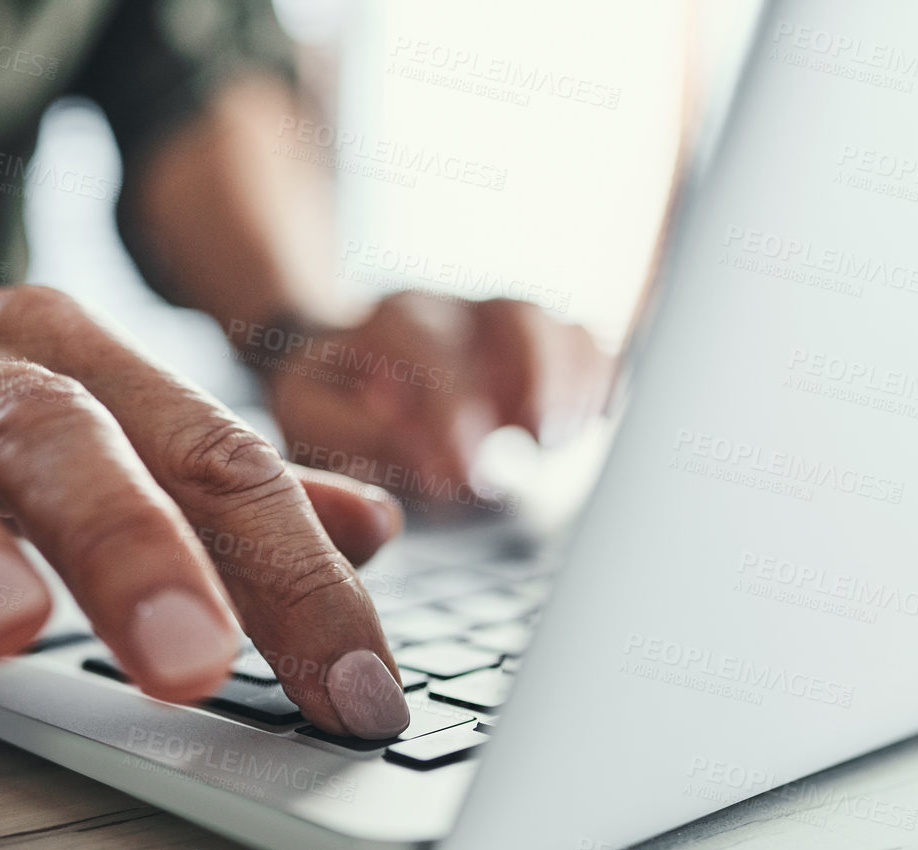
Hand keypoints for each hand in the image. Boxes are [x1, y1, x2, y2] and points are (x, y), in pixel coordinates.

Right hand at [0, 282, 412, 738]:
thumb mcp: (100, 420)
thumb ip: (222, 481)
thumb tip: (374, 528)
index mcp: (83, 363)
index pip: (213, 463)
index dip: (294, 579)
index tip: (358, 693)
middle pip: (68, 444)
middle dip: (136, 552)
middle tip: (198, 664)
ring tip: (1, 635)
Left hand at [261, 292, 614, 513]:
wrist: (347, 367)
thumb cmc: (335, 404)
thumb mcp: (317, 420)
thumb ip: (356, 439)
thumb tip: (429, 467)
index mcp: (390, 324)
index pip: (426, 345)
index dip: (450, 407)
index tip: (462, 472)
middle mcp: (455, 310)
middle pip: (511, 315)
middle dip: (533, 376)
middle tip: (536, 440)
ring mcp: (502, 322)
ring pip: (555, 326)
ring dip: (571, 381)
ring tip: (561, 437)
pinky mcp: (541, 345)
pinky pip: (585, 344)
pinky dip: (600, 378)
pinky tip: (599, 419)